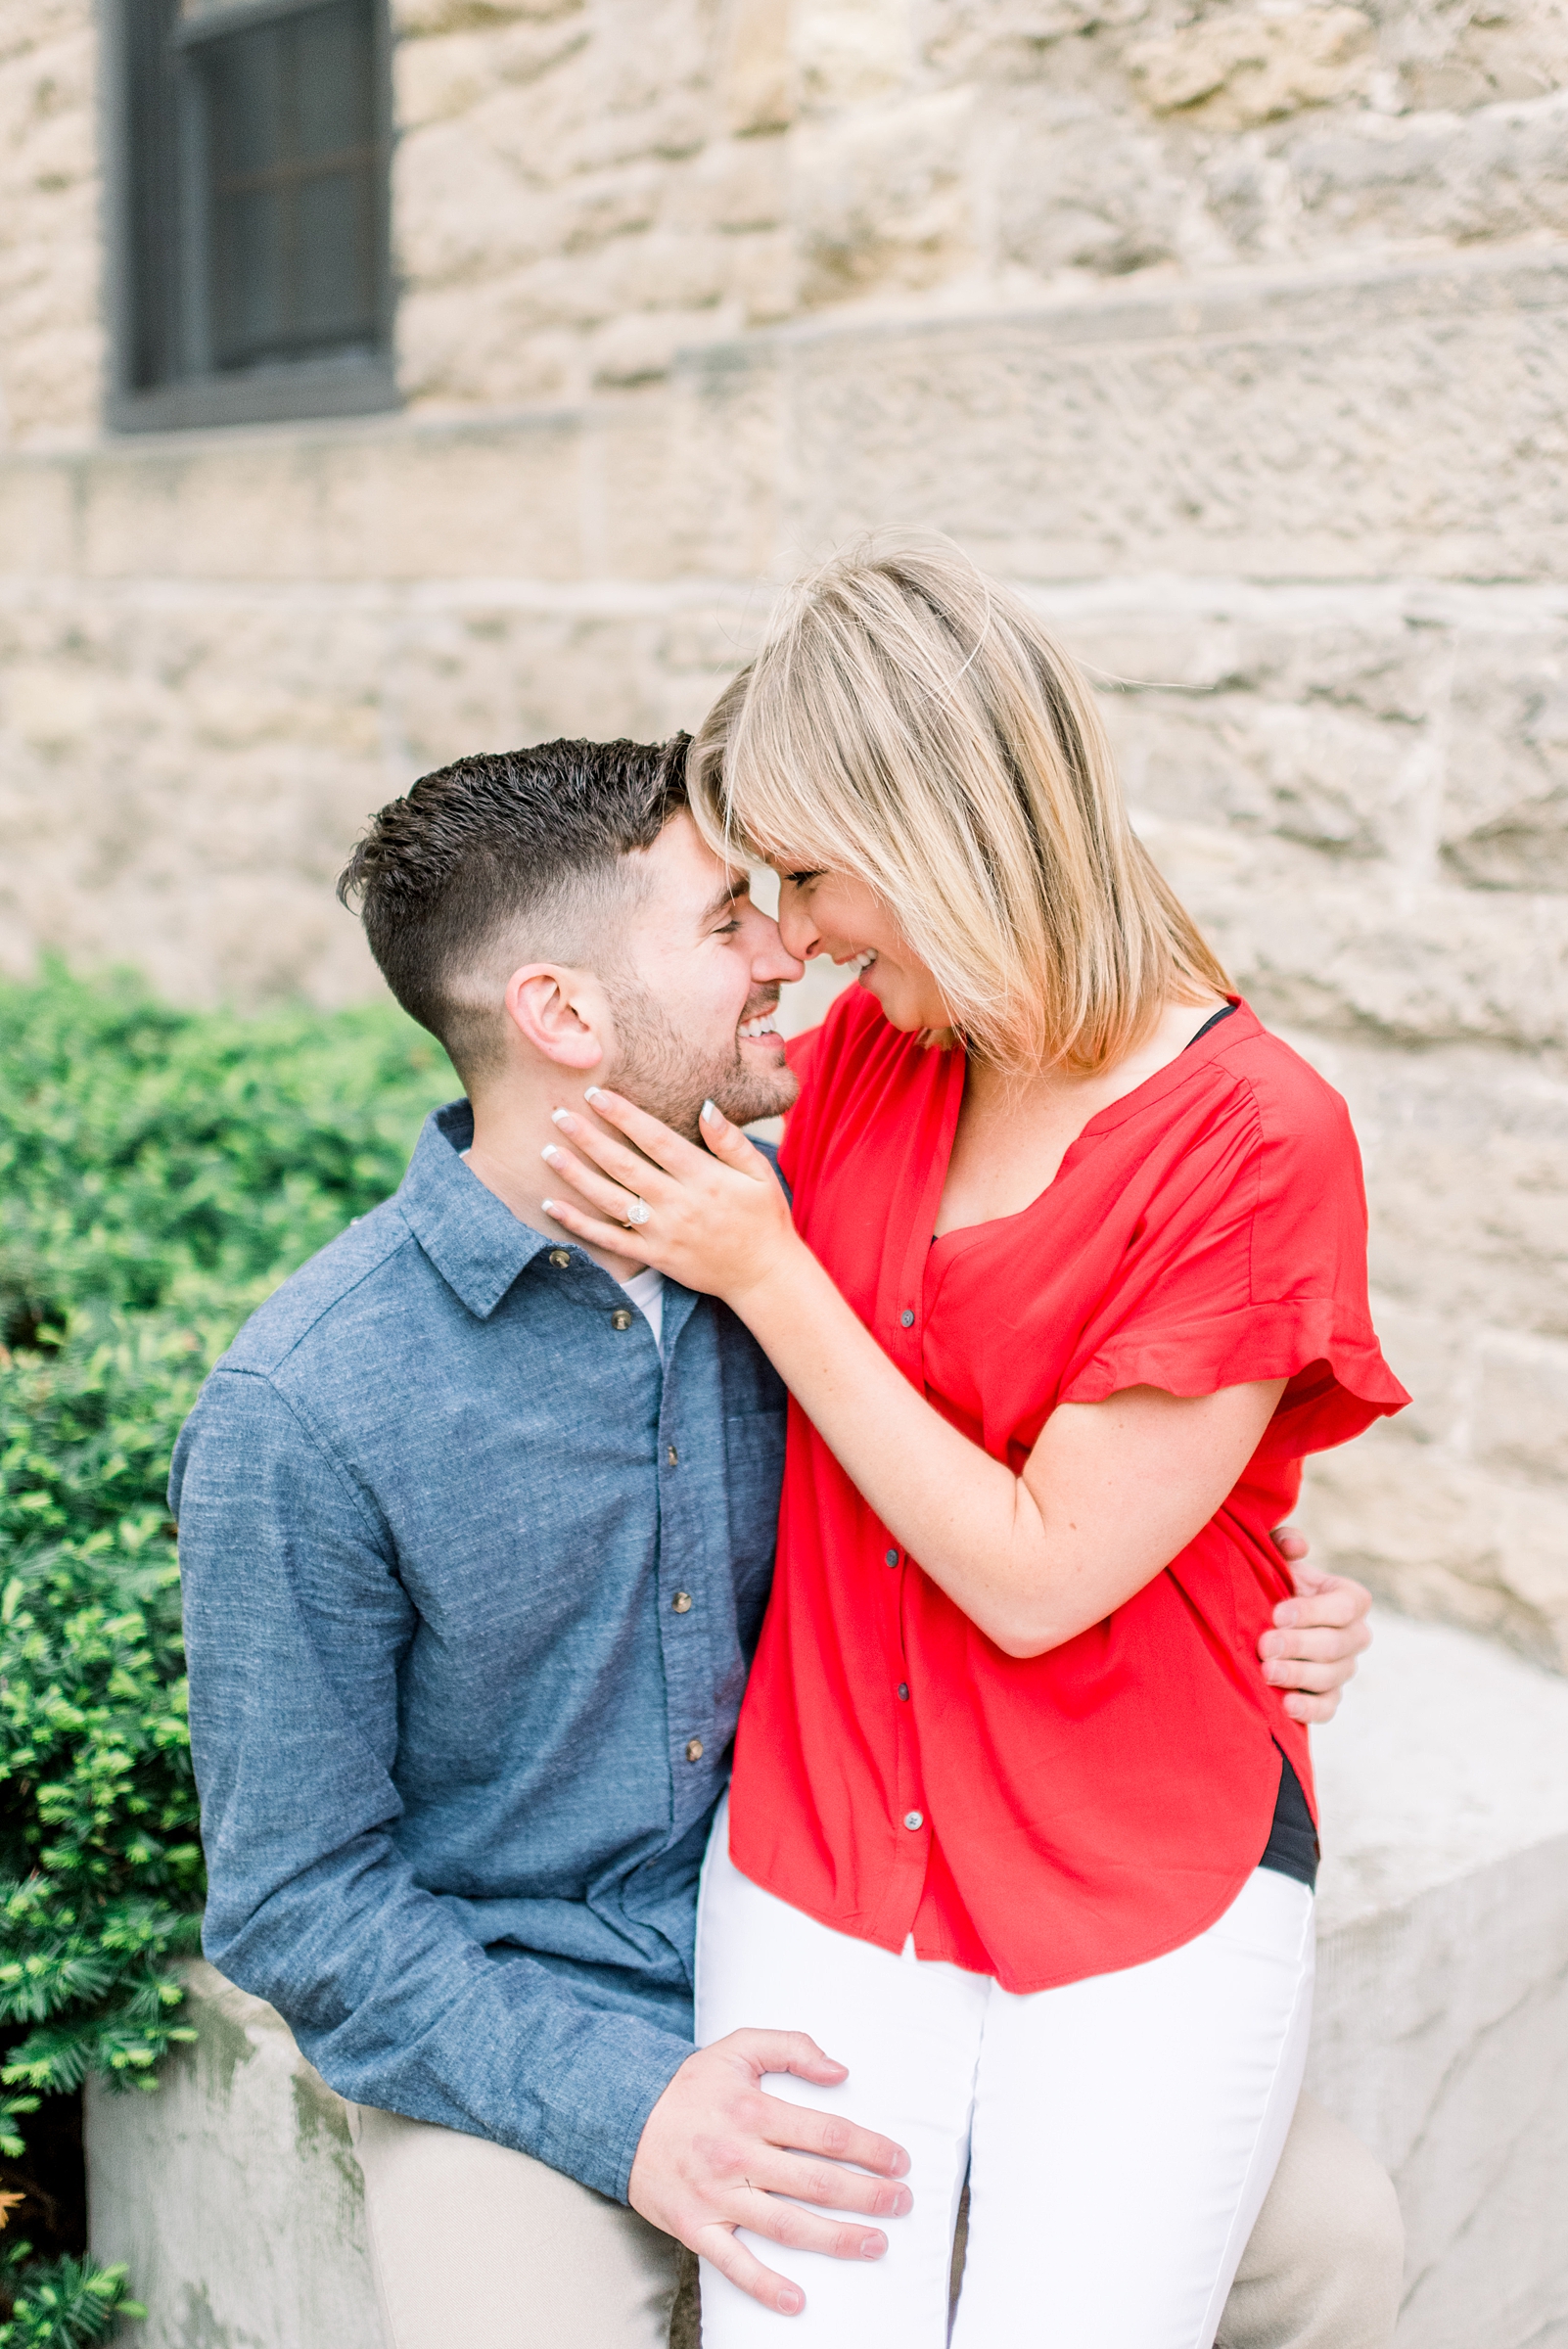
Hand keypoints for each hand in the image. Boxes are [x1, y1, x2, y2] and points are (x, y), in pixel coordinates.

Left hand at [540, 1091, 798, 1305]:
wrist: (763, 1274)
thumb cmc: (763, 1217)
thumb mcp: (759, 1172)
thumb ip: (730, 1140)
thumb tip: (705, 1106)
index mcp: (703, 1177)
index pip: (654, 1138)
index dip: (622, 1114)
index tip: (595, 1094)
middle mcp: (678, 1203)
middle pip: (623, 1165)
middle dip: (588, 1138)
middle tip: (558, 1115)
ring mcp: (662, 1232)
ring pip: (609, 1200)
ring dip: (575, 1175)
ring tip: (548, 1152)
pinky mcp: (653, 1256)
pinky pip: (609, 1239)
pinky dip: (578, 1224)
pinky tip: (551, 1206)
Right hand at [628, 2031, 912, 2314]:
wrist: (622, 2116)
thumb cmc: (691, 2086)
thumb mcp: (738, 2048)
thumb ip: (791, 2047)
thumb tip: (840, 2071)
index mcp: (752, 2110)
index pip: (825, 2133)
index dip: (869, 2148)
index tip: (899, 2160)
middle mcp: (737, 2156)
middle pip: (816, 2183)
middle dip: (867, 2195)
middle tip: (902, 2203)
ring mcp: (716, 2197)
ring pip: (786, 2226)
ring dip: (836, 2240)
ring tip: (876, 2244)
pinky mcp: (695, 2228)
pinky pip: (734, 2264)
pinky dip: (765, 2286)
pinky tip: (797, 2301)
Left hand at [1259, 1526, 1372, 1724]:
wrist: (1259, 1619)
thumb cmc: (1270, 1581)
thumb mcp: (1273, 1556)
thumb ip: (1282, 1542)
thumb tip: (1296, 1547)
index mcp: (1349, 1598)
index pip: (1346, 1607)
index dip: (1313, 1612)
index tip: (1276, 1614)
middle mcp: (1355, 1634)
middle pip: (1335, 1646)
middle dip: (1297, 1646)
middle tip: (1264, 1646)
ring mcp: (1344, 1668)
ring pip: (1331, 1678)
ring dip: (1298, 1676)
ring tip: (1267, 1672)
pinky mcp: (1328, 1696)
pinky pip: (1328, 1709)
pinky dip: (1310, 1710)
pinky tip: (1286, 1705)